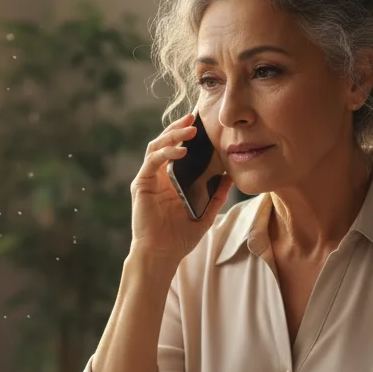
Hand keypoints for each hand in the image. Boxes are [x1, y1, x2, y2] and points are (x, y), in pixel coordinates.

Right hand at [129, 113, 232, 264]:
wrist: (162, 254)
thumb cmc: (179, 237)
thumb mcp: (205, 213)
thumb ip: (216, 195)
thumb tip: (232, 177)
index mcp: (170, 180)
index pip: (176, 150)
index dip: (185, 135)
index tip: (201, 123)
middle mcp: (157, 176)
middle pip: (165, 143)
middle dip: (178, 128)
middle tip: (194, 117)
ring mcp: (148, 179)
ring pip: (156, 147)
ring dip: (172, 135)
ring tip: (189, 129)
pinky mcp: (141, 185)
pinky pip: (152, 162)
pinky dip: (166, 153)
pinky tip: (180, 150)